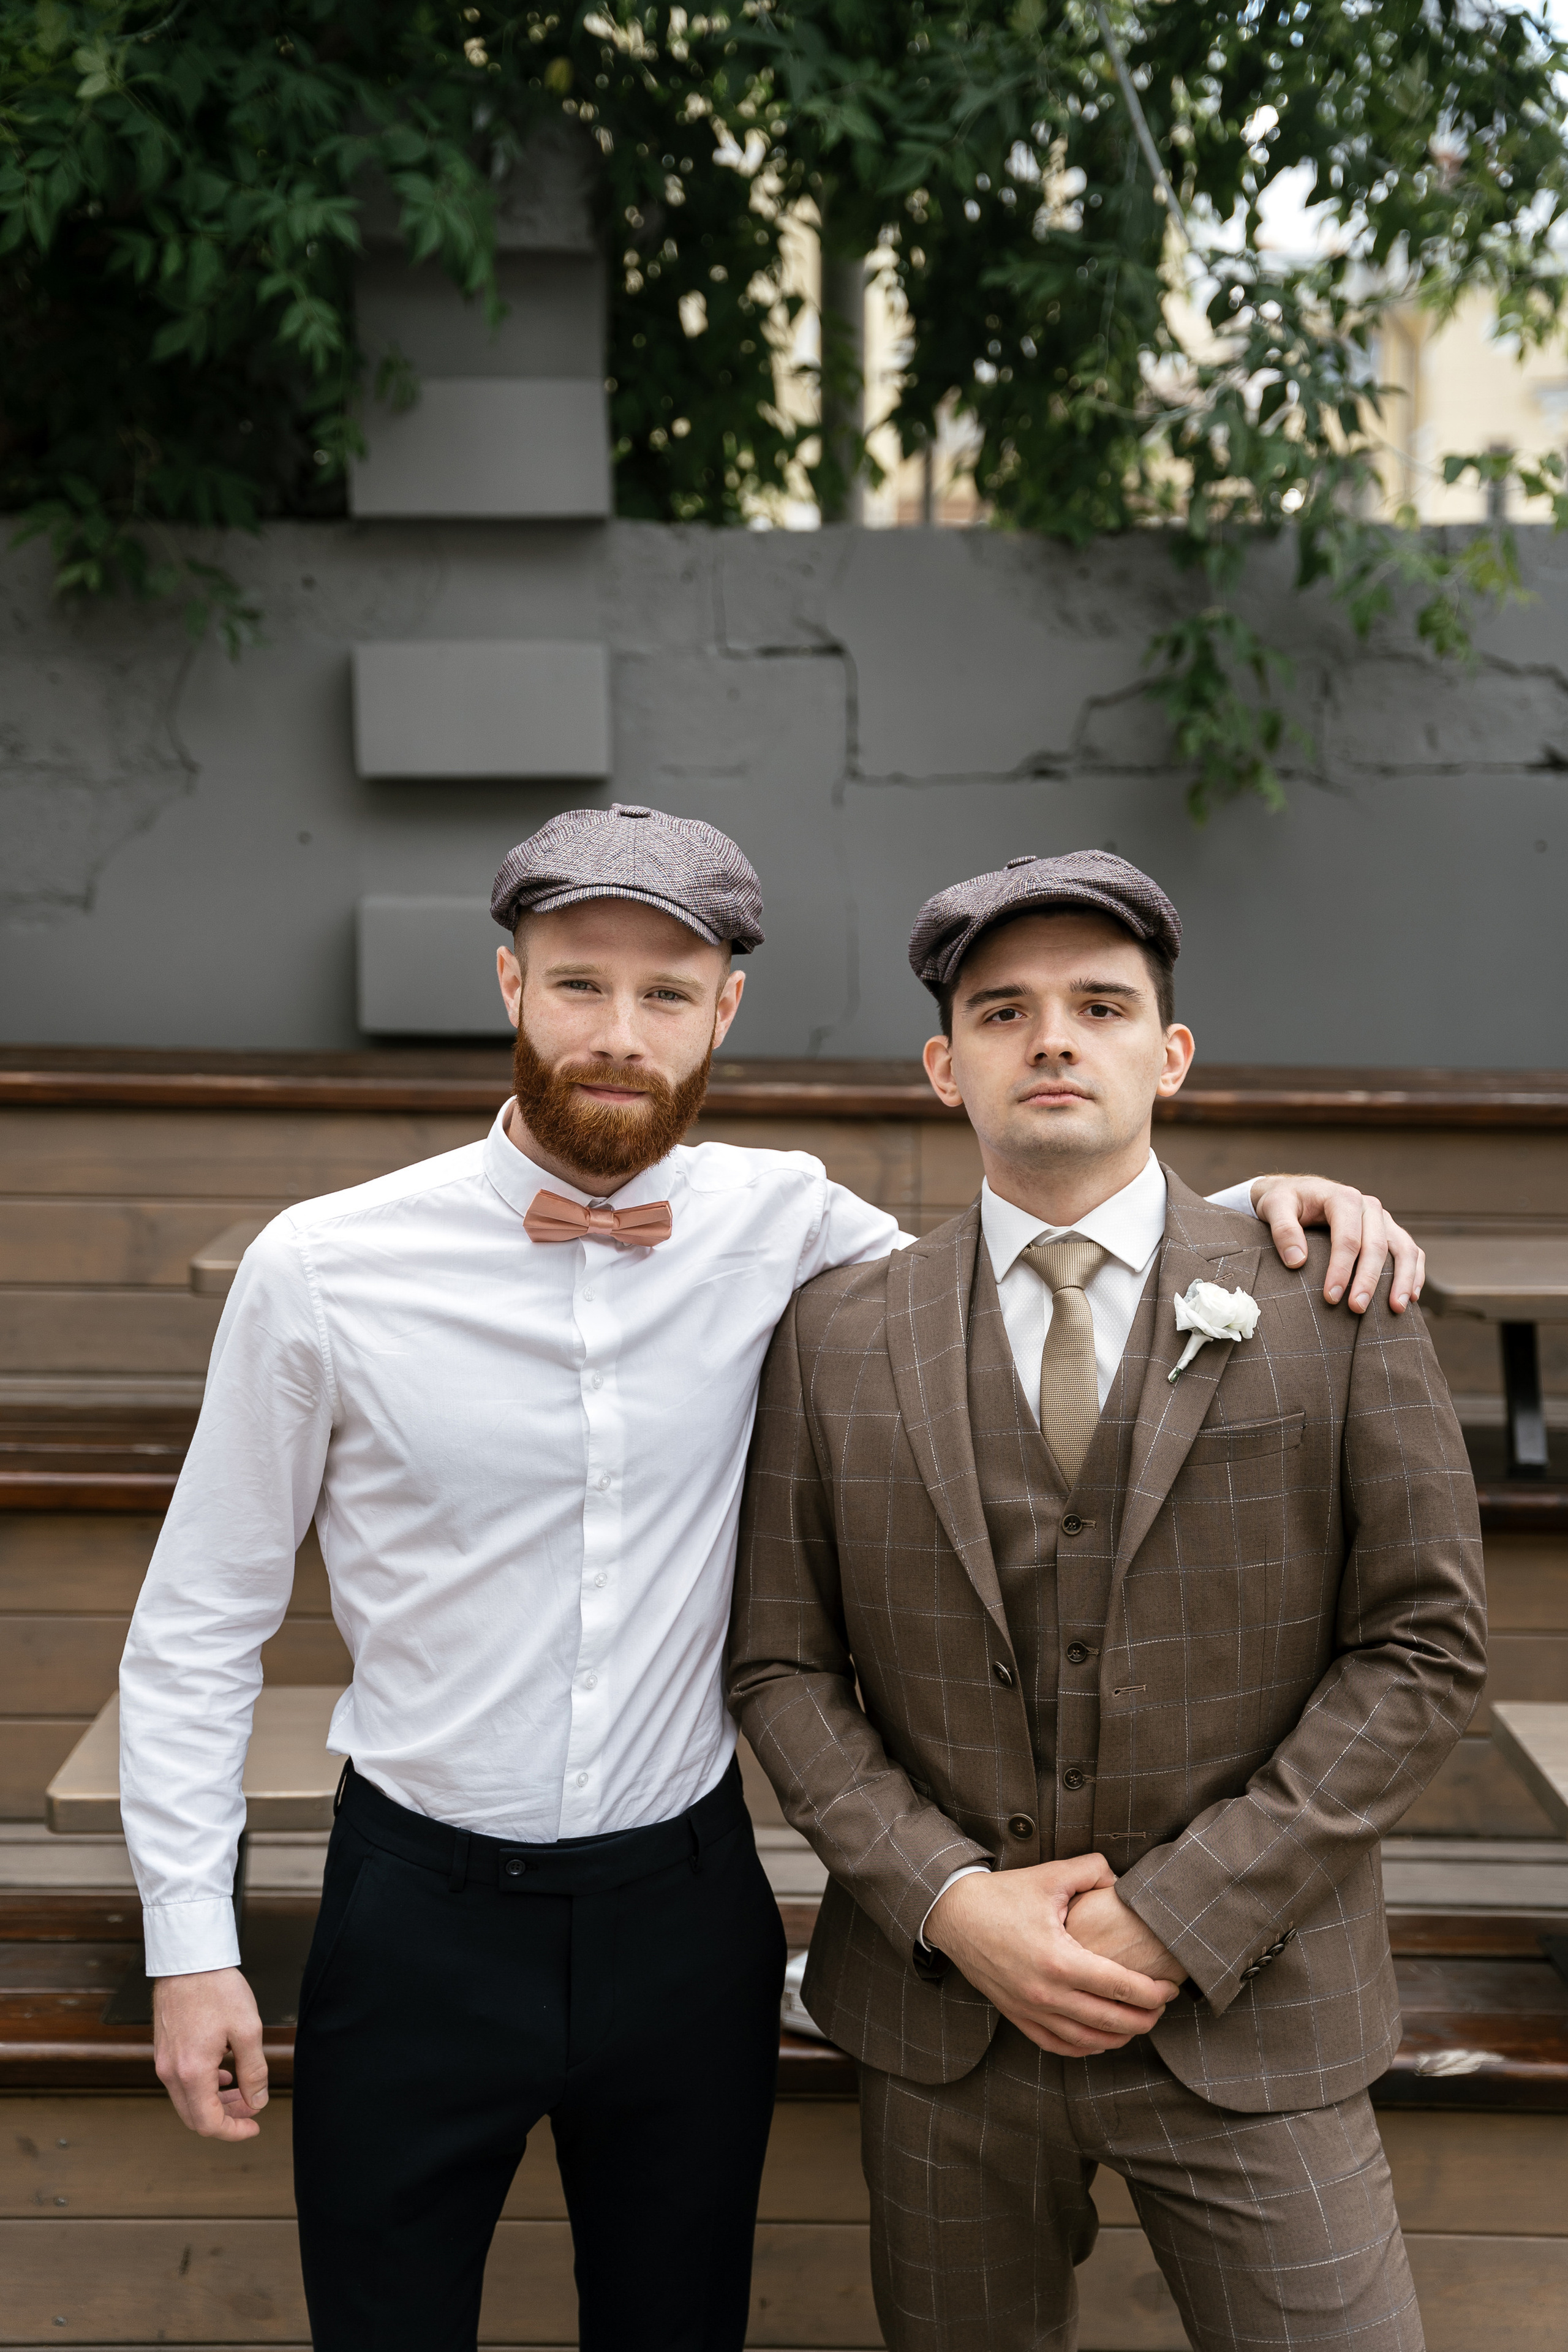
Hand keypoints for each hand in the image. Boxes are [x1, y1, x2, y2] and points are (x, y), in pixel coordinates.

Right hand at [153, 1967, 267, 2139]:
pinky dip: (203, 2087)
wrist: (189, 1959)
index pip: (207, 2123)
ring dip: (215, 2103)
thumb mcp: (248, 2029)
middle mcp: (171, 2072)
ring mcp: (163, 2061)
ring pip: (187, 2100)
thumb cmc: (217, 1988)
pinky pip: (181, 2082)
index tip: (254, 2125)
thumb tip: (257, 2101)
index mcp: (191, 2072)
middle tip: (252, 2107)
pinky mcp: (163, 2050)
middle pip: (194, 2117)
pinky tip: (223, 2072)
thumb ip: (254, 2071)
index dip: (233, 2131)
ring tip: (242, 2089)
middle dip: (226, 2118)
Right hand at [924, 1853, 1180, 2056]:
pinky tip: (1100, 2040)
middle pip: (1109, 2020)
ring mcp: (1029, 2009)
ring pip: (1086, 2041)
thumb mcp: (1051, 1875)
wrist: (954, 1913)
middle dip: (1144, 2018)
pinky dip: (1084, 2048)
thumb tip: (1123, 1881)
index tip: (1170, 1988)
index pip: (1120, 1987)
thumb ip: (1093, 1870)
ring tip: (1138, 2025)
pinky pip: (1056, 2044)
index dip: (1153, 1992)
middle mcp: (1046, 1993)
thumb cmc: (1004, 1894)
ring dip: (1118, 2038)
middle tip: (1162, 2008)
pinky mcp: (1016, 2015)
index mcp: (1059, 1960)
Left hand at [1250, 1174, 1425, 1315]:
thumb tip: (1297, 1262)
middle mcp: (1369, 1207)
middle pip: (1377, 1246)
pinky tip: (1411, 1297)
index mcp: (1343, 1198)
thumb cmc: (1285, 1202)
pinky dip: (1414, 1273)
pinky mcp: (1390, 1231)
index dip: (1341, 1270)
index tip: (1331, 1297)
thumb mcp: (1274, 1207)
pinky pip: (1411, 1251)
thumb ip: (1283, 1230)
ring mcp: (1383, 1219)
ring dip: (1402, 1280)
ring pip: (1403, 1249)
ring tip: (1396, 1309)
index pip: (1348, 1239)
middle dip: (1368, 1281)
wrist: (1297, 1192)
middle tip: (1357, 1308)